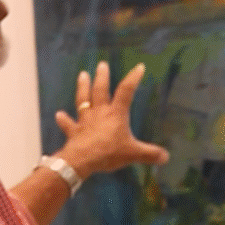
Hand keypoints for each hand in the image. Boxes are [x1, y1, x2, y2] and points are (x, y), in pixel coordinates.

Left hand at [54, 61, 169, 178]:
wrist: (82, 160)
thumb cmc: (108, 153)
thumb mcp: (133, 154)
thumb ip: (149, 154)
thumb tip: (166, 157)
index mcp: (116, 114)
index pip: (126, 91)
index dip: (133, 78)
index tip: (139, 67)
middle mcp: (100, 113)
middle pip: (100, 90)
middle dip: (102, 77)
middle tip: (102, 64)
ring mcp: (85, 121)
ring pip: (83, 100)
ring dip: (82, 87)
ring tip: (82, 75)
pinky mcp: (74, 132)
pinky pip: (68, 124)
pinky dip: (63, 120)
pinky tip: (58, 114)